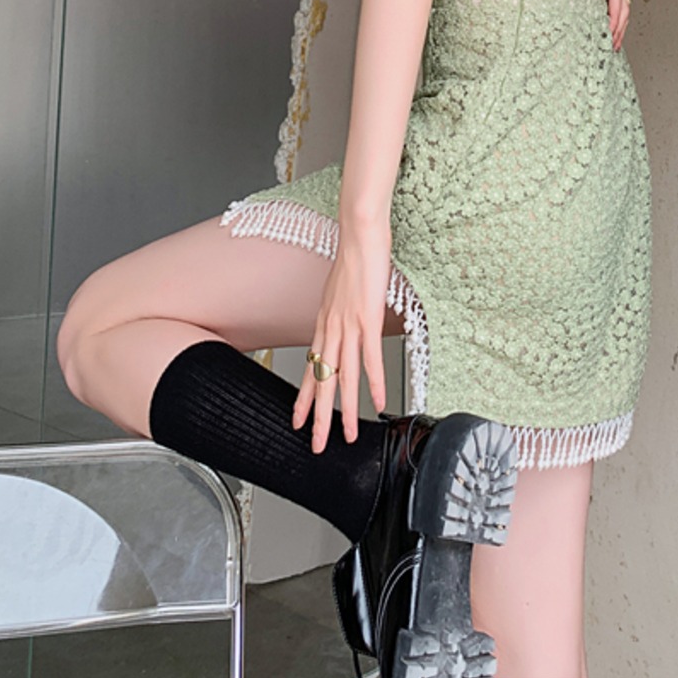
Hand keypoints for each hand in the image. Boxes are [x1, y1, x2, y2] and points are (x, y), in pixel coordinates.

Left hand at [292, 224, 390, 449]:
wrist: (360, 234)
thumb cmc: (355, 256)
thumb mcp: (341, 290)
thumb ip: (342, 310)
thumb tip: (348, 321)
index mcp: (325, 323)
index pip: (313, 368)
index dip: (306, 398)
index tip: (299, 420)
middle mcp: (332, 328)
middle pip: (324, 381)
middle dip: (319, 416)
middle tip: (315, 444)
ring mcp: (349, 325)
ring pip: (344, 377)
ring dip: (345, 410)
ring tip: (346, 434)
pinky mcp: (367, 319)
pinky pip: (370, 357)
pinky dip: (374, 382)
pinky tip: (378, 402)